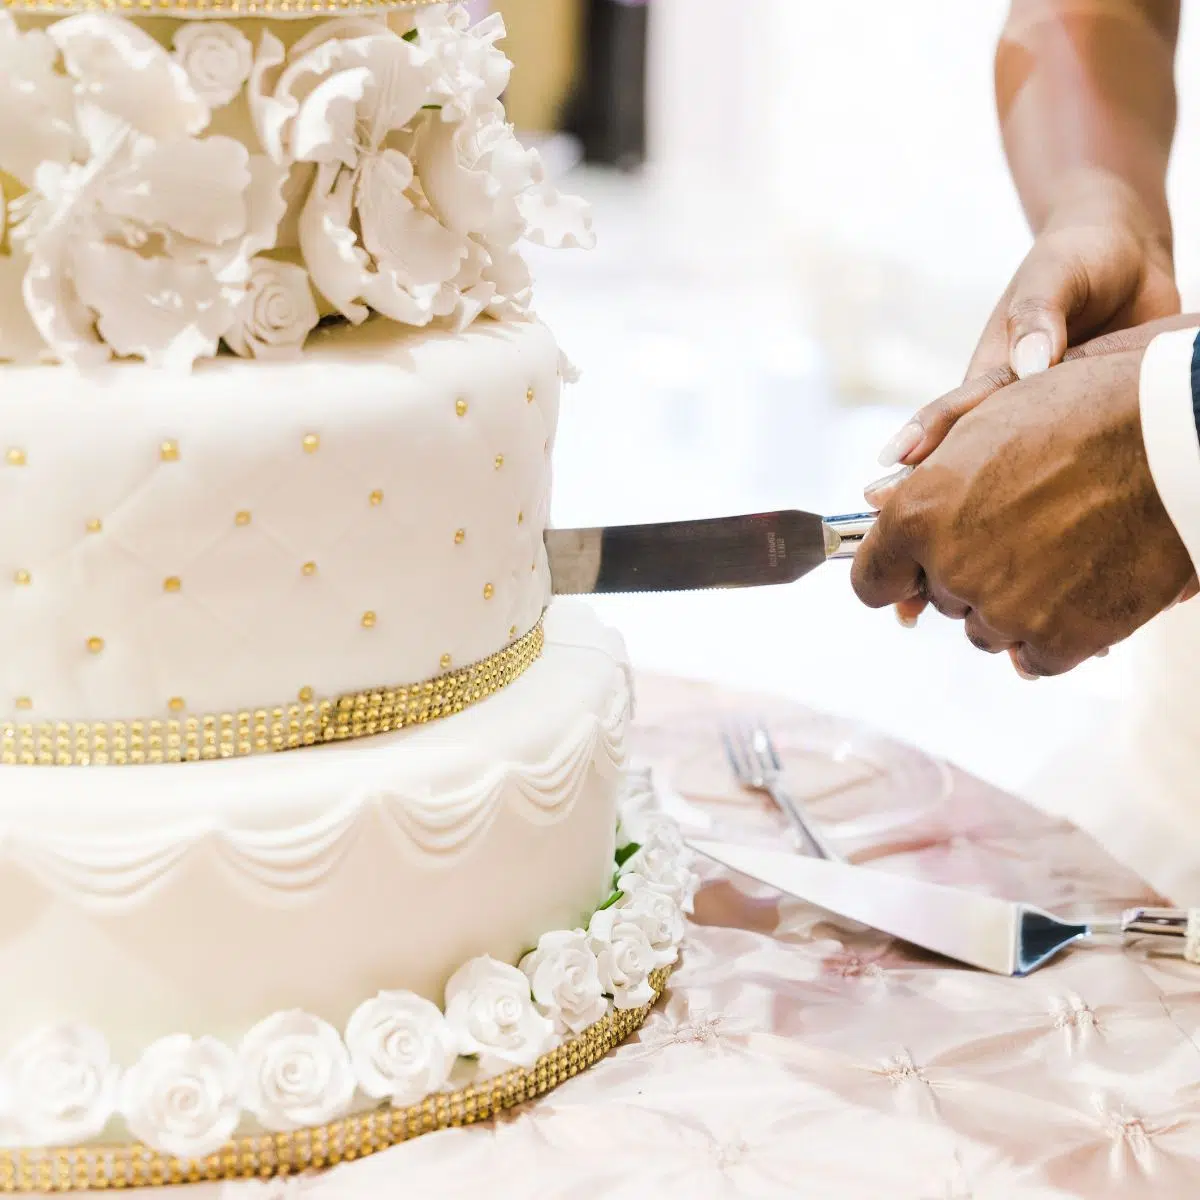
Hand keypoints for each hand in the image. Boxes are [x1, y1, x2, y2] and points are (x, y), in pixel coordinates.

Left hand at [852, 347, 1193, 676]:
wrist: (1179, 433)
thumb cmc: (1082, 411)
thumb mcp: (985, 421)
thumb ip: (925, 474)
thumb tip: (876, 504)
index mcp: (919, 512)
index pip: (870, 580)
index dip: (892, 574)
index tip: (909, 570)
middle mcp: (951, 566)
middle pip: (938, 599)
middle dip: (965, 572)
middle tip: (1020, 530)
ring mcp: (1005, 608)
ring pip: (984, 630)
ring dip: (1009, 604)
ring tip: (1059, 551)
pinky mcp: (1060, 639)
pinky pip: (1032, 658)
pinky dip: (1052, 636)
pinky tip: (1078, 593)